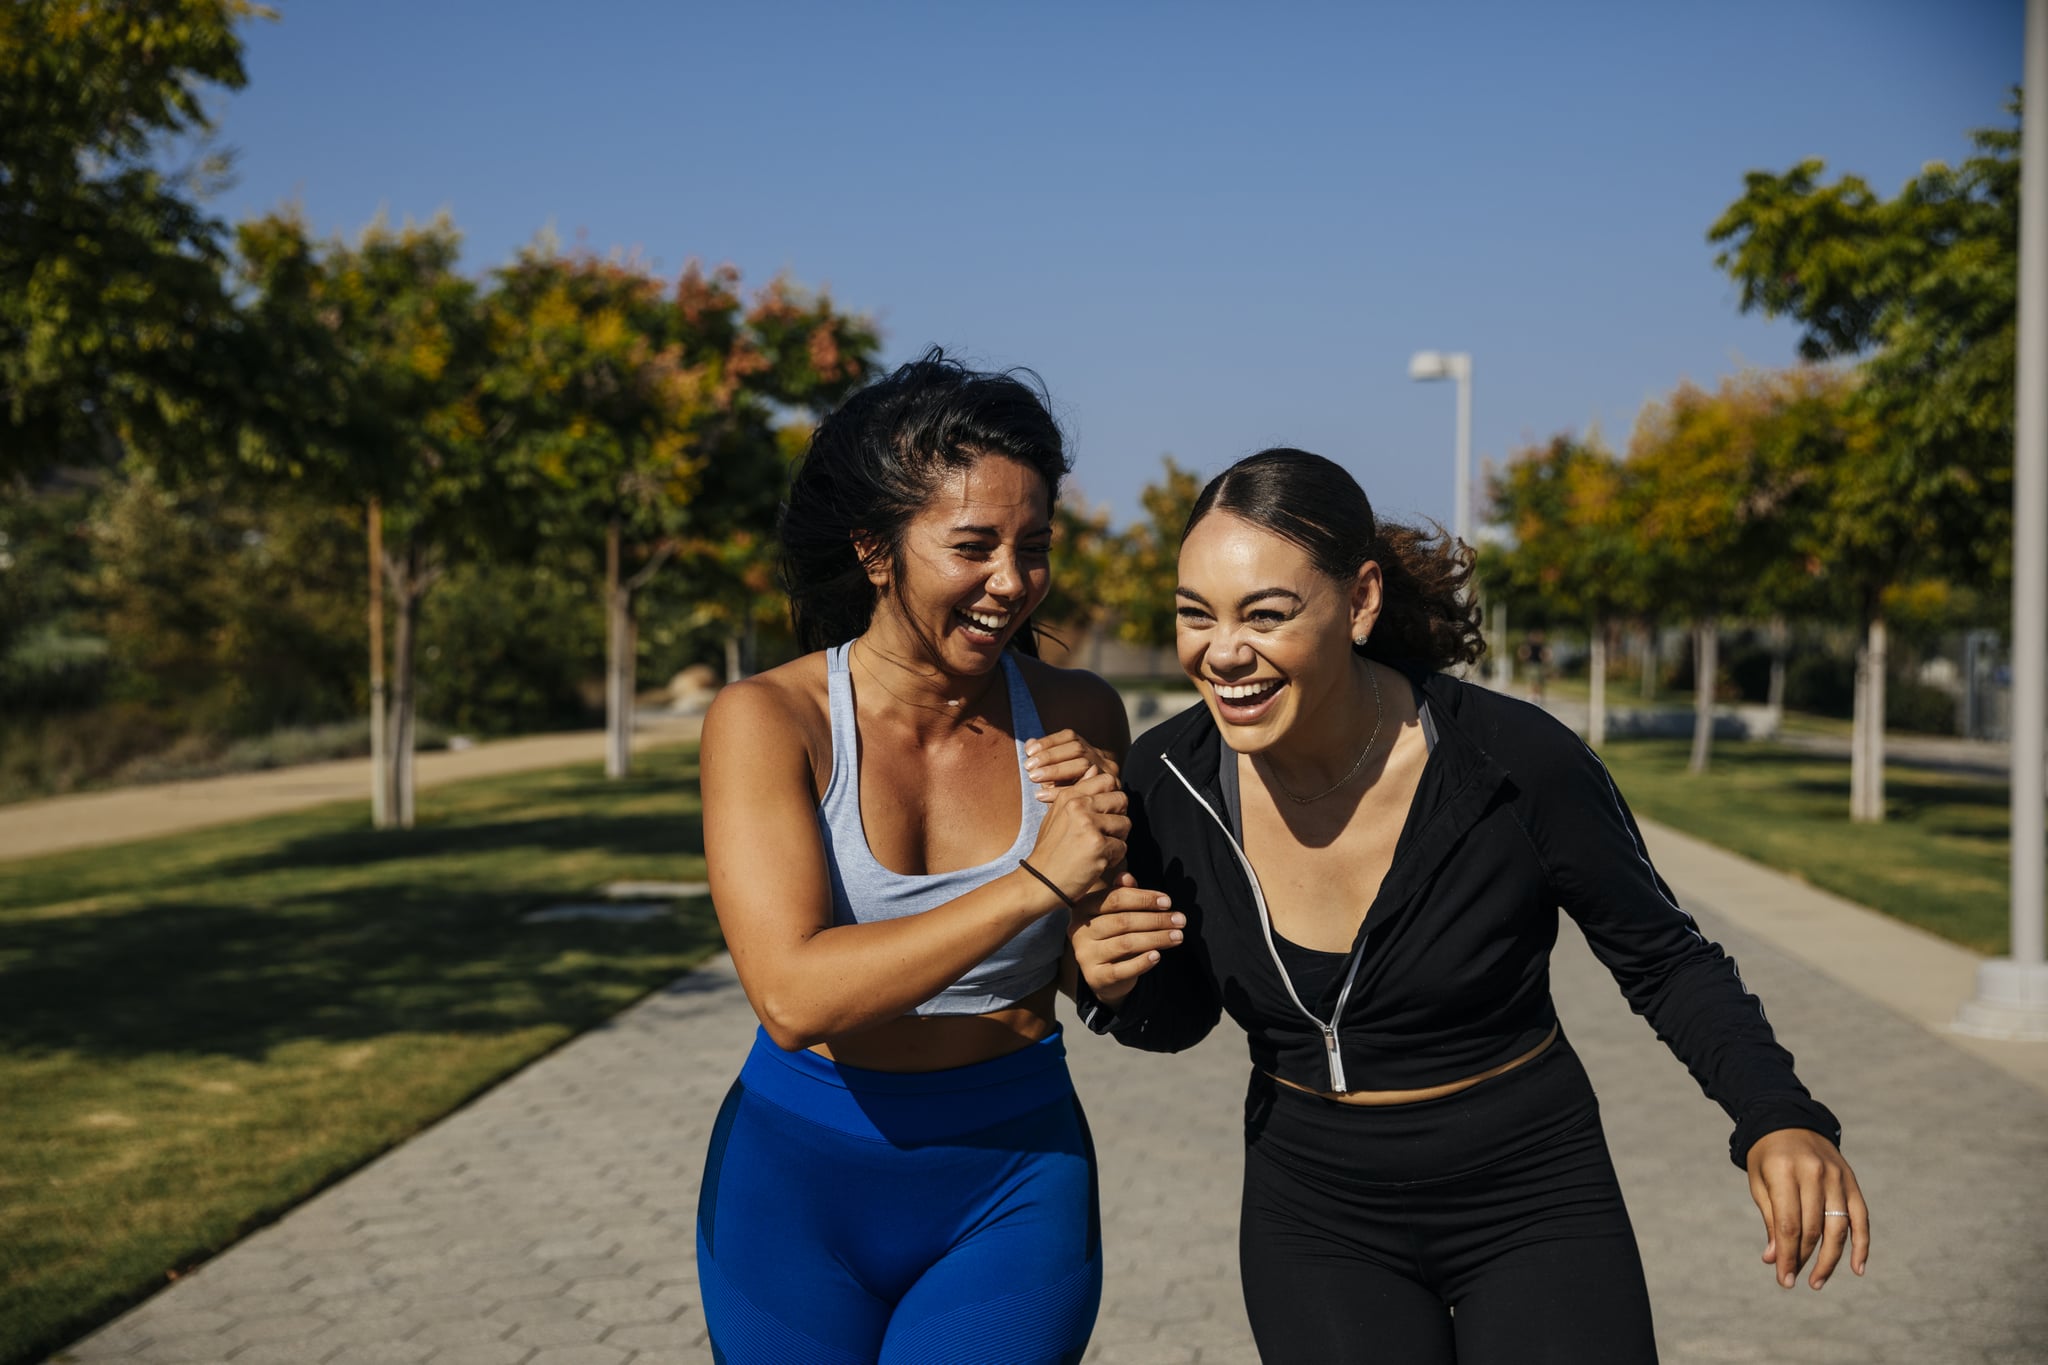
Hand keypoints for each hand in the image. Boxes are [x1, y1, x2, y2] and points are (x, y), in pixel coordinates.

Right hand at [1023, 767, 1129, 903]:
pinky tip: (1095, 863)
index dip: (1110, 799)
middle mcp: (1078, 805)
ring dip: (1117, 840)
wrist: (1039, 882)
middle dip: (1117, 818)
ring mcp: (1088, 824)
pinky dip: (1114, 858)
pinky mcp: (1098, 845)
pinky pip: (1122, 847)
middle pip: (1121, 799)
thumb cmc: (1051, 851)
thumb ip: (1078, 793)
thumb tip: (1094, 768)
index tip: (1102, 815)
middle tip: (1102, 835)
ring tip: (1096, 849)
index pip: (1107, 780)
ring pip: (1125, 824)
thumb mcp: (1057, 816)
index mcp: (1069, 795)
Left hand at [1026, 729, 1120, 799]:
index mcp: (1090, 752)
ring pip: (1083, 763)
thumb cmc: (1064, 803)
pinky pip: (1084, 786)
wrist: (1084, 835)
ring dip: (1054, 770)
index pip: (1070, 737)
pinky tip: (1042, 795)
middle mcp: (1103, 760)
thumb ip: (1042, 761)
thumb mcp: (1053, 780)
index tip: (1029, 751)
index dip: (1049, 741)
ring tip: (1034, 778)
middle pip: (1077, 749)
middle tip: (1029, 767)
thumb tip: (1029, 743)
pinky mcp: (1112, 791)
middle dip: (1050, 756)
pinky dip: (1059, 790)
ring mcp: (1109, 775)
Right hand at [1070, 872, 1182, 1007]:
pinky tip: (1158, 956)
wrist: (1105, 974)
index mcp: (1083, 907)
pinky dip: (1142, 962)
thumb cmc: (1115, 935)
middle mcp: (1079, 930)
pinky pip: (1122, 969)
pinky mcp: (1095, 977)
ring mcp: (1084, 954)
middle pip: (1122, 921)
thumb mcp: (1118, 912)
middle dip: (1155, 920)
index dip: (1144, 899)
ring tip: (1177, 936)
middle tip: (1180, 920)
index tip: (1168, 902)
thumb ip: (1123, 894)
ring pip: (1125, 944)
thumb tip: (1126, 877)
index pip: (1115, 898)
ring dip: (1156, 939)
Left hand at [1745, 1128, 1870, 1288]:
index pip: (1789, 1224)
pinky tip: (1857, 1268)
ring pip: (1838, 1229)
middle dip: (1802, 1259)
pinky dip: (1861, 1245)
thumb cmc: (1768, 1157)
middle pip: (1813, 1229)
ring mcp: (1837, 1177)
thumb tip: (1774, 1259)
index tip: (1783, 1279)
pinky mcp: (1852, 1182)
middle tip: (1792, 1280)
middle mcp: (1814, 1173)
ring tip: (1817, 1281)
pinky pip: (1861, 1218)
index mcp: (1784, 1171)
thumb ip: (1771, 1220)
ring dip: (1829, 1260)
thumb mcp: (1760, 1183)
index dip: (1787, 1256)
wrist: (1789, 1121)